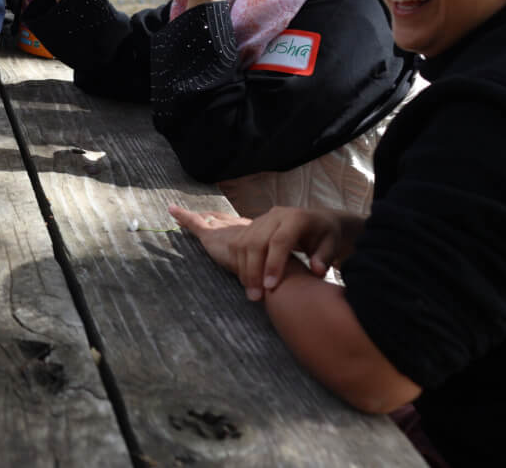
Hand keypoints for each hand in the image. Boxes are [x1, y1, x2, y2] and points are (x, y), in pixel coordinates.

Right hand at [170, 204, 343, 300]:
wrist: (317, 223)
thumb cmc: (325, 234)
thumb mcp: (331, 243)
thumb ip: (324, 256)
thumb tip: (318, 270)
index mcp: (293, 218)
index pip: (279, 240)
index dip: (274, 262)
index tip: (270, 286)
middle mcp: (270, 217)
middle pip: (255, 243)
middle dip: (254, 270)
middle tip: (257, 295)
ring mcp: (254, 221)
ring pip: (240, 242)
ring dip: (240, 268)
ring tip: (249, 291)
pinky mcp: (243, 227)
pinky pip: (214, 223)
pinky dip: (192, 220)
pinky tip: (174, 211)